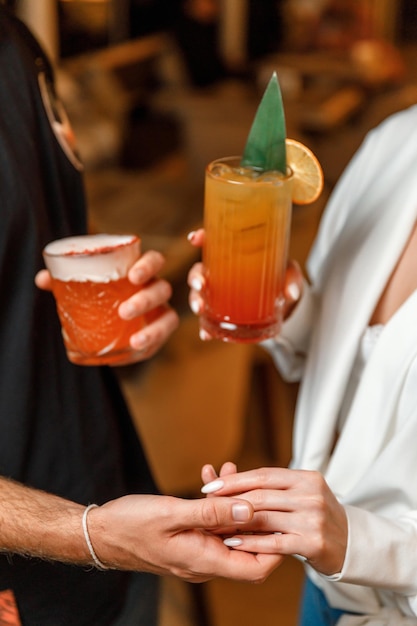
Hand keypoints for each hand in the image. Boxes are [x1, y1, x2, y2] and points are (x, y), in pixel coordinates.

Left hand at [36, 250, 179, 361]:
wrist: (108, 317)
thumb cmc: (97, 292)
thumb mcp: (82, 284)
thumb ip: (64, 279)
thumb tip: (43, 279)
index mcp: (140, 271)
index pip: (155, 260)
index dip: (148, 266)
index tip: (133, 276)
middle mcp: (155, 289)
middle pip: (162, 289)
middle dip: (146, 300)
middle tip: (123, 311)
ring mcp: (160, 312)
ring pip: (169, 318)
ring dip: (155, 330)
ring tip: (135, 342)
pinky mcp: (158, 334)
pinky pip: (160, 342)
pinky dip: (149, 348)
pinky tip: (132, 353)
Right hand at [88, 493, 282, 581]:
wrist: (100, 532)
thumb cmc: (129, 526)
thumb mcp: (171, 514)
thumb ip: (211, 513)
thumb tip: (249, 511)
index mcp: (204, 560)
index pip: (256, 567)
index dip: (275, 547)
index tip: (279, 518)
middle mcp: (204, 561)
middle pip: (246, 546)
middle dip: (254, 514)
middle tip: (255, 485)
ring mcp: (196, 551)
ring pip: (228, 529)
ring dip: (232, 502)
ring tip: (229, 472)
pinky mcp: (188, 539)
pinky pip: (210, 523)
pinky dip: (214, 502)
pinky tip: (209, 478)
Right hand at [187, 230, 303, 339]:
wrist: (286, 307)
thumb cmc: (283, 280)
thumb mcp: (290, 274)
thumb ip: (292, 279)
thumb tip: (291, 293)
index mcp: (234, 255)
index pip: (213, 242)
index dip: (201, 237)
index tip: (195, 239)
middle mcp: (221, 273)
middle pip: (199, 270)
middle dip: (194, 277)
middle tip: (200, 285)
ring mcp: (220, 294)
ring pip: (199, 295)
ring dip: (195, 301)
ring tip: (200, 310)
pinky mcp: (223, 314)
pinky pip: (209, 320)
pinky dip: (206, 328)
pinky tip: (206, 334)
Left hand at [200, 467, 347, 575]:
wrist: (351, 543)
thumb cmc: (317, 516)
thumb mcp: (302, 492)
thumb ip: (275, 486)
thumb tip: (233, 476)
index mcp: (306, 477)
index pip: (263, 475)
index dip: (235, 480)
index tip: (211, 485)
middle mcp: (311, 495)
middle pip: (261, 495)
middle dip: (229, 500)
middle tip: (206, 504)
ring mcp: (313, 518)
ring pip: (264, 518)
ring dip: (235, 522)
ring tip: (214, 524)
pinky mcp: (312, 542)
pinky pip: (273, 542)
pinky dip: (250, 542)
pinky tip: (233, 542)